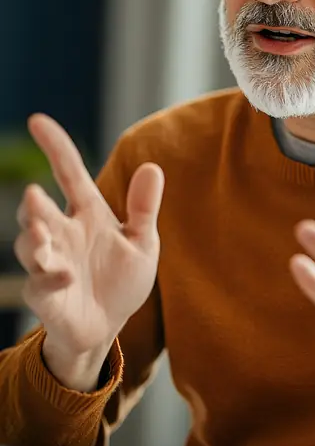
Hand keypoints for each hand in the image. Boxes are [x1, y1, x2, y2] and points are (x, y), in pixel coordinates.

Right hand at [14, 115, 163, 388]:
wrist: (109, 325)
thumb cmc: (121, 280)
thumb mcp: (141, 242)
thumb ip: (144, 209)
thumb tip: (153, 167)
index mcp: (87, 214)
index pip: (69, 173)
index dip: (56, 147)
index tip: (38, 120)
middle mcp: (63, 234)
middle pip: (38, 210)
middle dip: (32, 204)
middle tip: (34, 194)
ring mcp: (51, 264)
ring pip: (30, 245)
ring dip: (34, 238)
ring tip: (42, 232)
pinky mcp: (45, 294)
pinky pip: (40, 284)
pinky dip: (50, 279)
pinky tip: (65, 277)